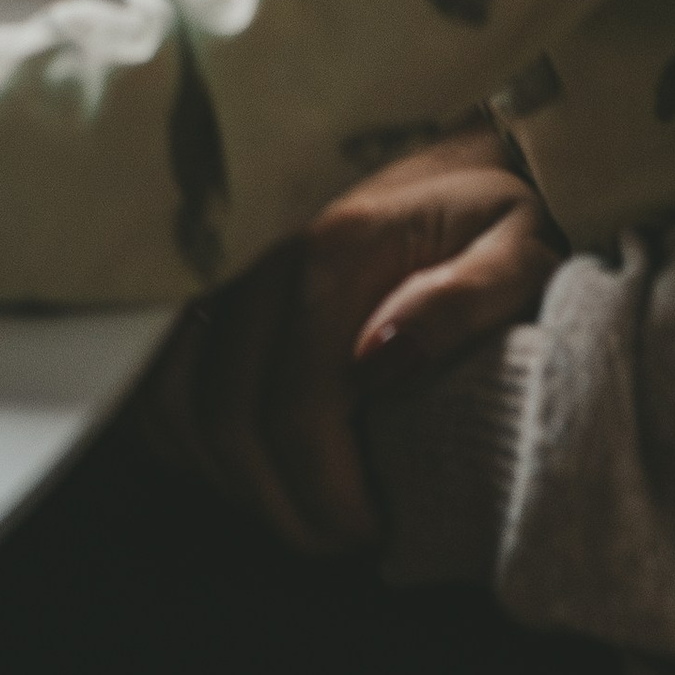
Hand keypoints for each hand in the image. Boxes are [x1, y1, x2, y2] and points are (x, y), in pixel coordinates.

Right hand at [130, 131, 563, 554]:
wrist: (441, 140)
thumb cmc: (488, 209)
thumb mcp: (518, 245)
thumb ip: (465, 301)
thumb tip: (384, 362)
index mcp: (336, 247)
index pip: (296, 406)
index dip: (327, 492)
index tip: (373, 530)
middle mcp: (257, 250)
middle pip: (226, 418)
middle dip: (283, 504)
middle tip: (340, 535)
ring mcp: (214, 263)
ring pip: (177, 405)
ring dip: (232, 479)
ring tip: (299, 504)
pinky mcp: (192, 276)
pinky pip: (155, 380)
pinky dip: (187, 438)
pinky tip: (248, 462)